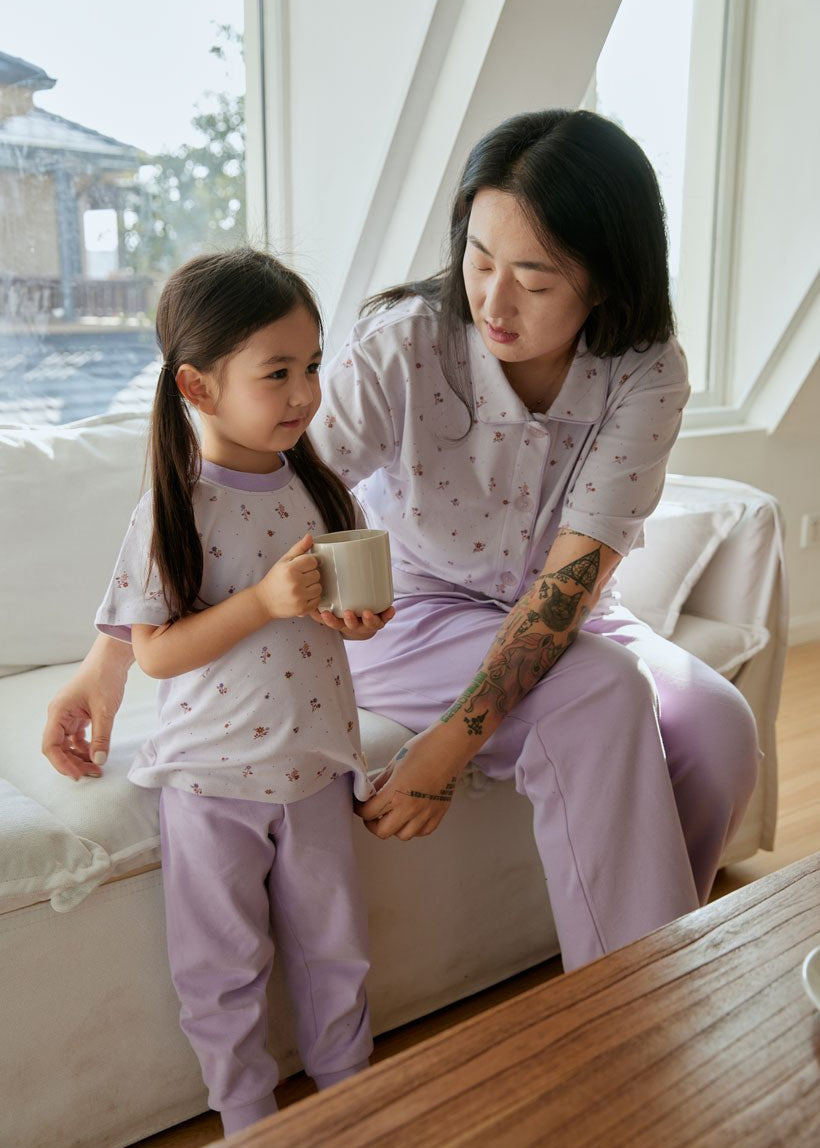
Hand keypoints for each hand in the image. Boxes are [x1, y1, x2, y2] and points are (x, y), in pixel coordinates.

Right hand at [41, 638, 129, 779]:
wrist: (112, 659)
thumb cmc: (104, 678)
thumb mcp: (105, 710)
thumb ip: (101, 737)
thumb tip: (98, 761)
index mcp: (58, 712)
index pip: (51, 745)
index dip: (62, 763)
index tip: (77, 775)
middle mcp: (59, 715)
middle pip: (59, 747)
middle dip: (73, 763)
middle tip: (93, 773)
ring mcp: (68, 715)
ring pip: (68, 744)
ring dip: (80, 757)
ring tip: (97, 766)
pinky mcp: (79, 715)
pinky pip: (77, 737)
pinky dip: (86, 747)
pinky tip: (97, 754)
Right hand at [255, 533, 321, 618]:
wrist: (264, 601)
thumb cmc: (275, 579)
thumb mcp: (284, 560)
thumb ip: (298, 548)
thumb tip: (310, 536)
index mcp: (290, 569)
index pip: (313, 561)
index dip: (309, 563)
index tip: (303, 567)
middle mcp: (295, 583)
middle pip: (317, 574)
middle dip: (311, 575)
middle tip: (301, 578)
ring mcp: (299, 597)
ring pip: (319, 587)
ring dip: (313, 587)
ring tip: (302, 587)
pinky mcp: (302, 609)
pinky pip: (318, 600)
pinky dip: (313, 598)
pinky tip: (303, 596)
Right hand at [309, 605, 395, 638]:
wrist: (362, 627)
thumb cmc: (343, 615)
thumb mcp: (330, 612)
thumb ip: (318, 607)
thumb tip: (304, 597)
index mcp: (342, 624)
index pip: (334, 624)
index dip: (330, 620)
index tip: (326, 614)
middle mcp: (356, 626)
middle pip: (352, 626)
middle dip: (350, 621)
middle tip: (348, 613)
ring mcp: (369, 623)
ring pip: (370, 624)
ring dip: (370, 619)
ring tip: (368, 613)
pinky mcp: (380, 620)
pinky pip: (385, 618)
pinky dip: (388, 614)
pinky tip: (391, 609)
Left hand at [355, 727, 461, 839]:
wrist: (449, 746)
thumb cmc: (421, 749)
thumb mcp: (393, 765)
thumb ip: (379, 784)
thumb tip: (368, 796)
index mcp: (395, 793)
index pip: (368, 813)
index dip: (360, 809)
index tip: (360, 805)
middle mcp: (410, 808)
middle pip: (383, 831)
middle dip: (373, 823)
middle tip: (373, 814)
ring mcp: (426, 813)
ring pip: (403, 835)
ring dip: (395, 827)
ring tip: (394, 814)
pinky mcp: (439, 813)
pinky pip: (422, 831)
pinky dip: (414, 827)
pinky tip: (411, 815)